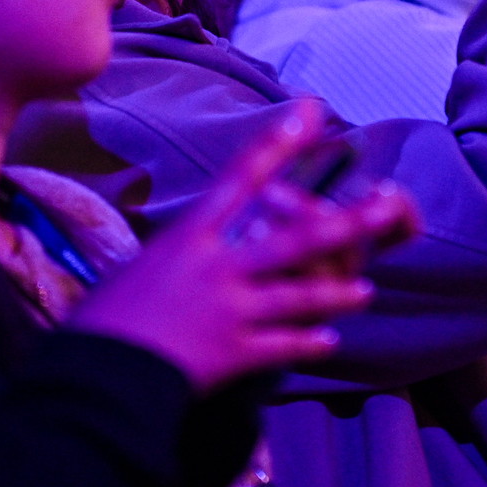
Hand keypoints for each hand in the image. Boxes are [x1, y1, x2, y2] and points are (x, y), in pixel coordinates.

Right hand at [69, 102, 417, 392]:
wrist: (97, 374)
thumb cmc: (98, 320)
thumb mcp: (132, 269)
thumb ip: (169, 257)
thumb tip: (179, 252)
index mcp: (188, 238)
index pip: (240, 178)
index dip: (278, 144)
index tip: (311, 112)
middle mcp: (218, 267)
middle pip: (297, 239)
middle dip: (348, 222)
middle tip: (390, 205)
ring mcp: (232, 310)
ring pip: (300, 295)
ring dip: (336, 294)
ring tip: (366, 291)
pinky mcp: (234, 354)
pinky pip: (282, 347)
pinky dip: (307, 344)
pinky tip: (330, 343)